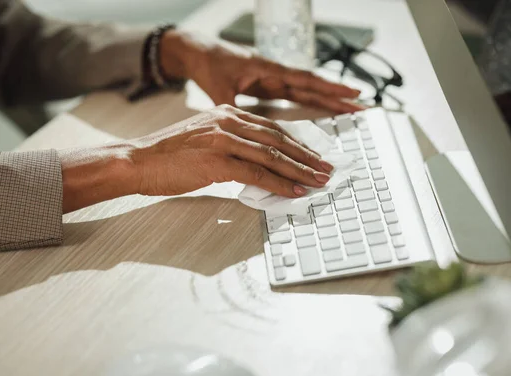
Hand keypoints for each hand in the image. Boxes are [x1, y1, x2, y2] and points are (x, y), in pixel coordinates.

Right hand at [130, 105, 331, 196]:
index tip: (313, 155)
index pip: (272, 127)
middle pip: (278, 139)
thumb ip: (230, 145)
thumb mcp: (203, 140)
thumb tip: (255, 164)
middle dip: (307, 156)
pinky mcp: (217, 161)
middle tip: (326, 169)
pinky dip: (278, 183)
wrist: (138, 161)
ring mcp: (223, 140)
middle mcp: (228, 122)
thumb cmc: (167, 155)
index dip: (297, 143)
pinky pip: (256, 173)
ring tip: (318, 181)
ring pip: (272, 156)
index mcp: (226, 113)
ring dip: (300, 171)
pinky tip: (293, 190)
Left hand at [160, 30, 362, 113]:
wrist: (200, 54)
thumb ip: (233, 109)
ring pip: (306, 90)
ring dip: (328, 99)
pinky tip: (323, 106)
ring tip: (351, 108)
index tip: (351, 93)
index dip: (328, 87)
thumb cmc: (210, 66)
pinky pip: (295, 93)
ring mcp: (273, 80)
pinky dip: (310, 100)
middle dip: (337, 96)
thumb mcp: (219, 89)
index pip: (304, 79)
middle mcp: (275, 74)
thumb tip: (240, 133)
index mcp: (267, 70)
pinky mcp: (269, 85)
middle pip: (312, 86)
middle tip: (362, 106)